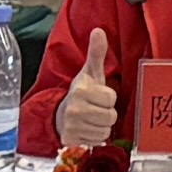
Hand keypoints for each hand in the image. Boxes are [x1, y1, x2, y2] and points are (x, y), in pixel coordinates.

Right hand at [56, 32, 119, 154]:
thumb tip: (99, 30)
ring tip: (92, 118)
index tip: (98, 95)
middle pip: (111, 116)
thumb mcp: (90, 73)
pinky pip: (97, 140)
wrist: (60, 114)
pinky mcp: (71, 139)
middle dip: (106, 112)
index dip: (108, 97)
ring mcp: (72, 125)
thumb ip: (97, 53)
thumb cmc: (81, 92)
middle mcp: (75, 108)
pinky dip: (94, 136)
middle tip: (96, 108)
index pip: (111, 98)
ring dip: (102, 125)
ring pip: (105, 130)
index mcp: (81, 90)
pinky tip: (87, 128)